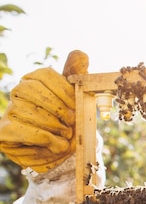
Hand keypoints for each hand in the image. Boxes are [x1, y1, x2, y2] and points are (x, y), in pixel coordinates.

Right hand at [0, 50, 88, 172]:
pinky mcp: (4, 132)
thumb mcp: (74, 98)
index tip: (76, 105)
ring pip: (27, 110)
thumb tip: (81, 53)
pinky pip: (21, 129)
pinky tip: (56, 144)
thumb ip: (76, 76)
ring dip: (53, 125)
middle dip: (57, 107)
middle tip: (71, 121)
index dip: (63, 90)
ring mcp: (9, 111)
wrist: (57, 150)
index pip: (44, 74)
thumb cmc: (66, 120)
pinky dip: (44, 138)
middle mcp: (18, 92)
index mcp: (35, 80)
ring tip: (66, 134)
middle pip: (32, 89)